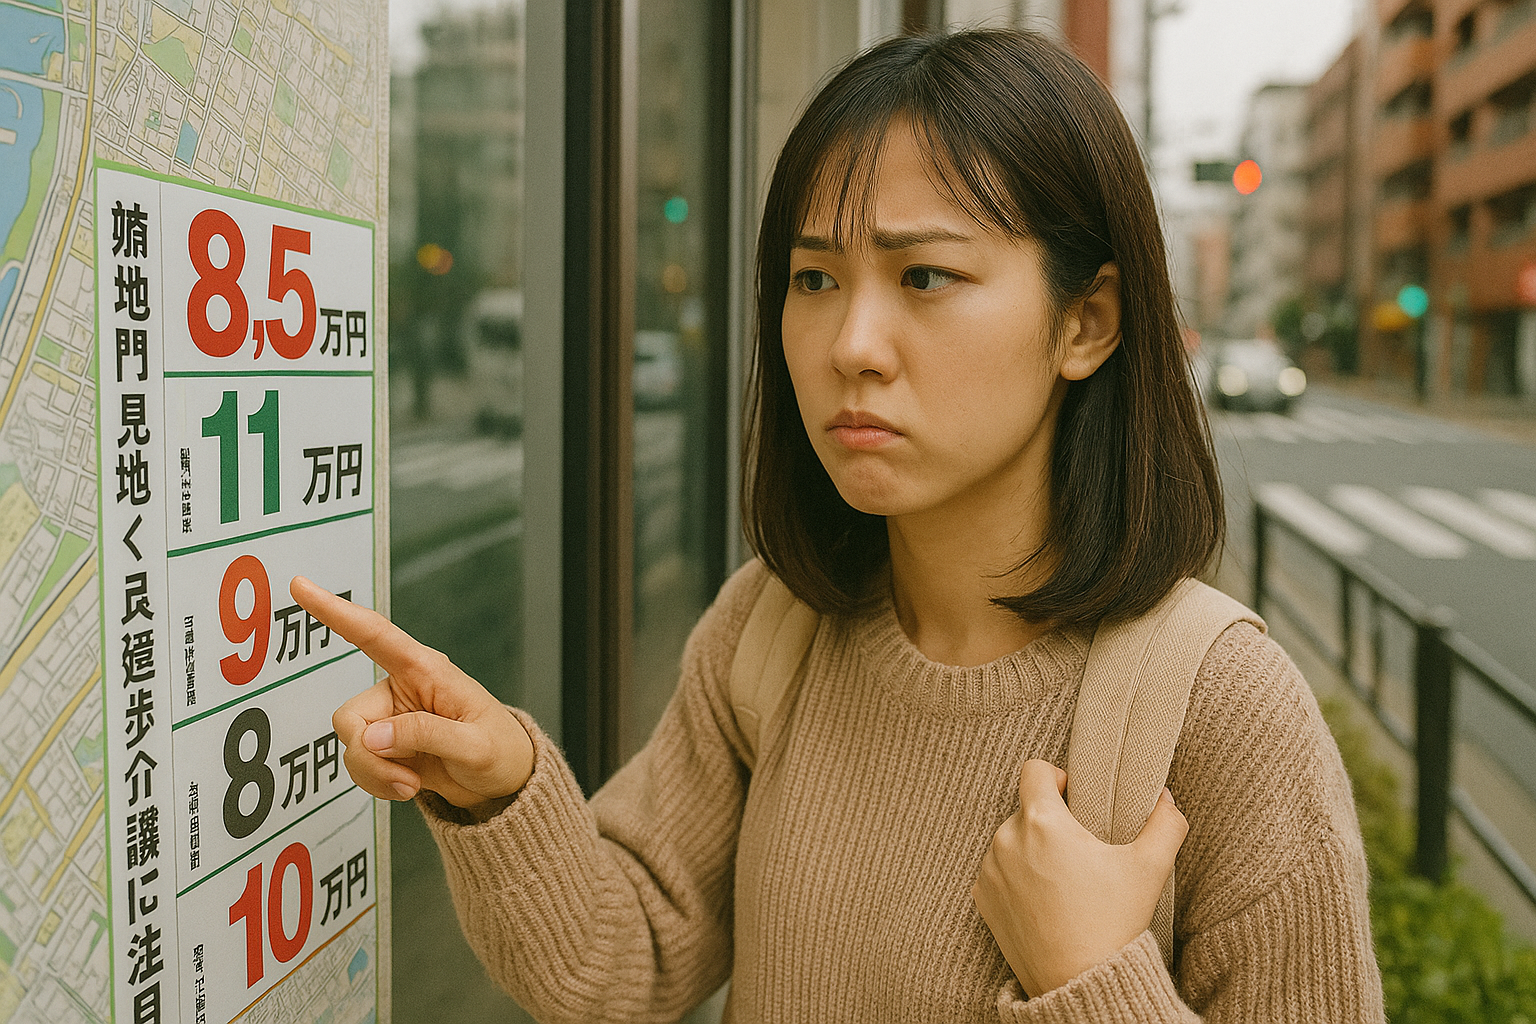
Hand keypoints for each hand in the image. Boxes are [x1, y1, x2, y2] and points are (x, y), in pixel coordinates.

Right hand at [292, 576, 534, 812]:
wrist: (502, 780)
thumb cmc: (499, 751)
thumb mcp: (475, 746)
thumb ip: (426, 735)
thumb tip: (371, 738)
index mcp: (425, 669)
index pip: (375, 634)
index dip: (336, 611)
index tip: (300, 586)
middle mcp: (401, 688)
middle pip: (351, 716)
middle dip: (369, 756)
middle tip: (406, 778)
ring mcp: (390, 717)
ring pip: (351, 744)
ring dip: (376, 773)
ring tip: (413, 782)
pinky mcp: (385, 744)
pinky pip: (357, 763)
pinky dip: (377, 782)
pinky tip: (407, 784)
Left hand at [972, 759, 1187, 996]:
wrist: (1079, 981)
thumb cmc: (1114, 923)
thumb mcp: (1149, 869)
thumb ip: (1165, 823)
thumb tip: (1164, 797)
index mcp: (1042, 822)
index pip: (1034, 769)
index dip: (1057, 777)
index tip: (1075, 799)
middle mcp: (1006, 839)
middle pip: (1026, 808)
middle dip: (1050, 822)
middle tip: (1078, 852)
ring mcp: (990, 869)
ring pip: (1010, 839)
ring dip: (1031, 849)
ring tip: (1062, 881)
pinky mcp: (982, 896)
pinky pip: (997, 869)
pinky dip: (1016, 876)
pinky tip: (1043, 900)